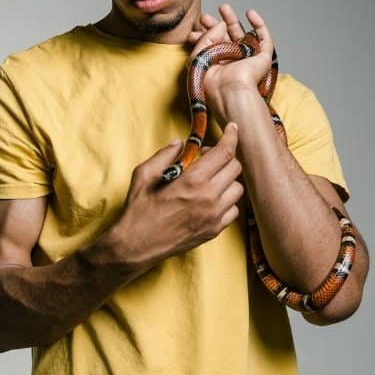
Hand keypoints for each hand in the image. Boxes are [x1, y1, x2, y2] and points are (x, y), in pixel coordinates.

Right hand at [100, 123, 244, 268]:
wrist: (137, 246)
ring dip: (227, 179)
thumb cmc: (139, 211)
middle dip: (225, 157)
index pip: (225, 152)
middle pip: (235, 168)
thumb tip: (179, 143)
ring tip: (209, 179)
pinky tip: (210, 199)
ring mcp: (214, 216)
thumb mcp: (144, 176)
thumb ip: (164, 155)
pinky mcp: (214, 230)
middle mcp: (209, 198)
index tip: (232, 128)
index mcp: (192, 181)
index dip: (231, 136)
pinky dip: (226, 200)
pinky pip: (234, 210)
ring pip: (238, 189)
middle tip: (207, 158)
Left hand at [185, 4, 274, 120]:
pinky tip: (250, 13)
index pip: (212, 47)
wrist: (229, 91)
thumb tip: (221, 23)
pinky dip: (259, 25)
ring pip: (243, 36)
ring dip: (234, 21)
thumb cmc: (211, 80)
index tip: (195, 27)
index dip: (204, 35)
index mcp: (218, 67)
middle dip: (216, 25)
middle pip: (226, 39)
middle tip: (205, 16)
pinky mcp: (263, 59)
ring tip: (223, 8)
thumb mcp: (198, 55)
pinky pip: (264, 39)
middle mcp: (233, 63)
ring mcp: (248, 60)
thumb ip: (206, 36)